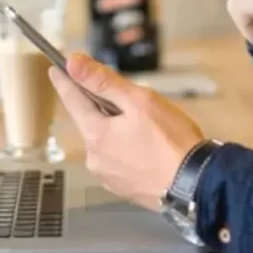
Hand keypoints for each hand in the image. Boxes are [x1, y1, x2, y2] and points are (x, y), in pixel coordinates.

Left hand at [49, 54, 204, 211]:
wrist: (197, 185)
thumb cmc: (171, 140)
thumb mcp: (139, 101)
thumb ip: (104, 82)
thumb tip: (72, 63)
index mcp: (95, 134)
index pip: (72, 100)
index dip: (64, 81)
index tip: (55, 69)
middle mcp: (94, 158)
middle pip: (90, 121)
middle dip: (101, 106)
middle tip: (125, 97)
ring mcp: (108, 177)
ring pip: (105, 142)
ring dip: (116, 129)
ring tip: (145, 126)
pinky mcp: (124, 189)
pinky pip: (118, 160)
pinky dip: (126, 149)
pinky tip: (147, 148)